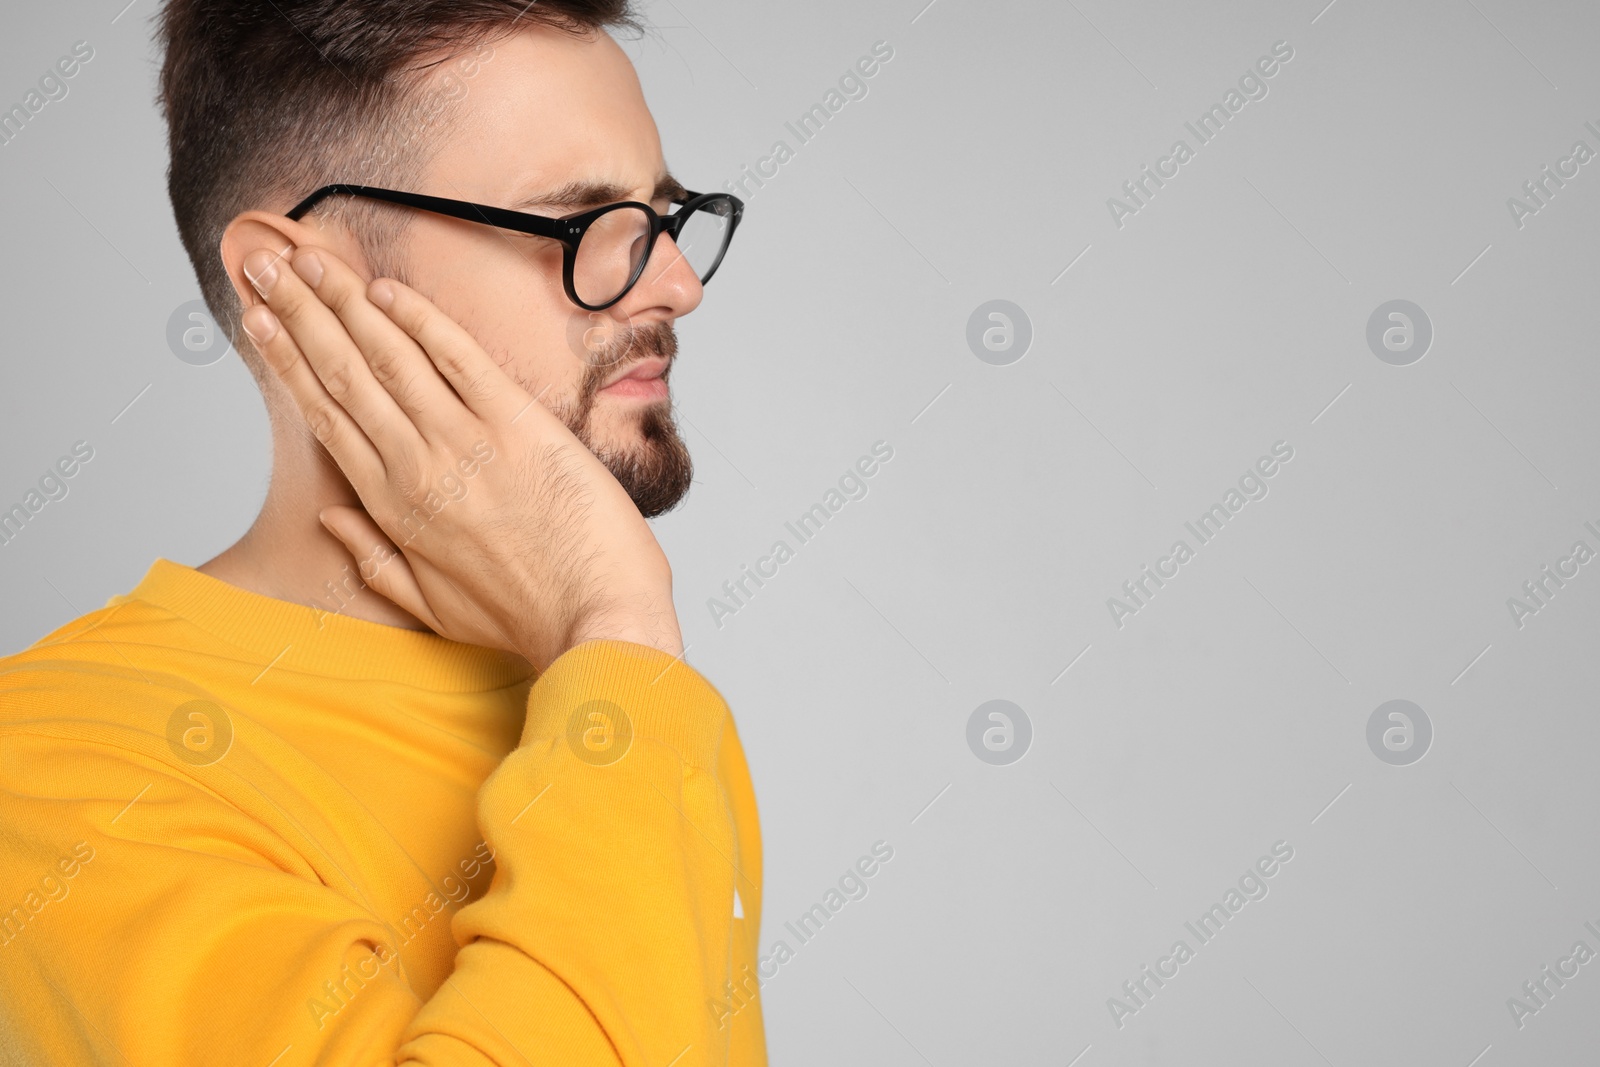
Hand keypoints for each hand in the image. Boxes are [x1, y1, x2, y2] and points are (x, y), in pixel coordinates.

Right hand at [238, 243, 682, 670]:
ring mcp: (465, 441)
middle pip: (343, 373)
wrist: (597, 620)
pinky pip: (459, 357)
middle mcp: (416, 466)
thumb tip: (331, 521)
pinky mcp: (518, 424)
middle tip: (265, 262)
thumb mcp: (433, 607)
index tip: (260, 318)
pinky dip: (420, 319)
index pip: (326, 416)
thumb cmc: (525, 618)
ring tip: (308, 256)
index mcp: (392, 507)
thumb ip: (373, 560)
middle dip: (299, 311)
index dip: (288, 361)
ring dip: (343, 300)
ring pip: (388, 356)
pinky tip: (387, 289)